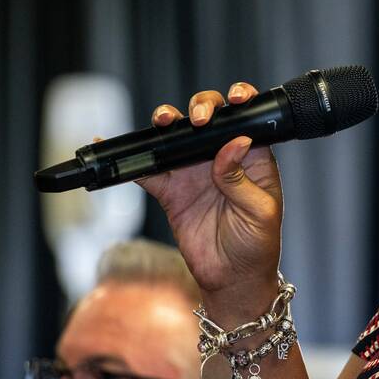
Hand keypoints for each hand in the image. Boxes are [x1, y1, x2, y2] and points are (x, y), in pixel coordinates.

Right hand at [137, 82, 282, 320]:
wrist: (232, 279)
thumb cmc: (258, 244)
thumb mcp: (260, 212)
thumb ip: (242, 179)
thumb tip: (234, 144)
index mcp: (253, 157)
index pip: (246, 120)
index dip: (240, 102)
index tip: (235, 99)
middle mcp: (223, 158)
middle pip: (208, 119)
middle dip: (201, 108)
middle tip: (198, 119)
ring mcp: (195, 172)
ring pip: (177, 137)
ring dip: (168, 123)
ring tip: (163, 121)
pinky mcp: (172, 191)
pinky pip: (149, 170)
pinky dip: (133, 160)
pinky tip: (118, 150)